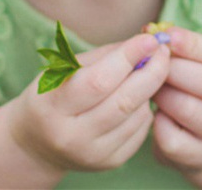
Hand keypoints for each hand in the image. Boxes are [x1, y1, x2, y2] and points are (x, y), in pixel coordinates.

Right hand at [8, 33, 169, 173]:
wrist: (37, 143)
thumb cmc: (53, 94)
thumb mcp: (64, 69)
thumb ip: (104, 55)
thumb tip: (145, 43)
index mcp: (52, 107)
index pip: (99, 81)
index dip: (129, 57)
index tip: (150, 39)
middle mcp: (71, 136)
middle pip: (124, 101)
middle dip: (152, 71)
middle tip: (164, 51)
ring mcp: (92, 154)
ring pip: (137, 115)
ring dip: (149, 89)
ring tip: (147, 72)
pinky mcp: (110, 163)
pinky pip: (141, 131)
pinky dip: (145, 109)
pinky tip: (138, 97)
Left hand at [151, 28, 201, 173]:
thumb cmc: (197, 89)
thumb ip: (182, 47)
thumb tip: (152, 31)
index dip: (196, 44)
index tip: (168, 35)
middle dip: (175, 69)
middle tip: (150, 62)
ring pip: (189, 110)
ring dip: (162, 95)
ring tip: (151, 88)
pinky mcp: (201, 158)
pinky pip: (172, 139)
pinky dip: (157, 124)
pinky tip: (155, 115)